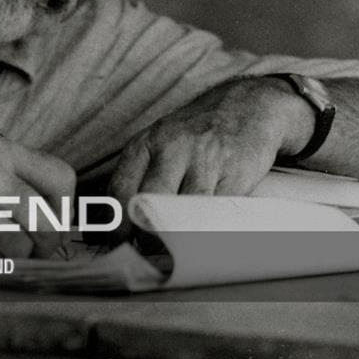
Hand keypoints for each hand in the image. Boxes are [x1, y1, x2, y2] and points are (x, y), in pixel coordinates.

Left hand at [108, 78, 312, 233]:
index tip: (119, 246)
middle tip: (148, 252)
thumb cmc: (196, 134)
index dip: (117, 226)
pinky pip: (216, 213)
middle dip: (145, 234)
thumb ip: (137, 179)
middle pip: (149, 202)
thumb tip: (109, 228)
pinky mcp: (235, 173)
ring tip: (176, 248)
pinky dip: (208, 229)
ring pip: (184, 211)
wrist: (248, 106)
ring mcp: (206, 160)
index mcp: (147, 143)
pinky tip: (204, 234)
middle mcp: (173, 148)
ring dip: (178, 237)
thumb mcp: (160, 144)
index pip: (121, 190)